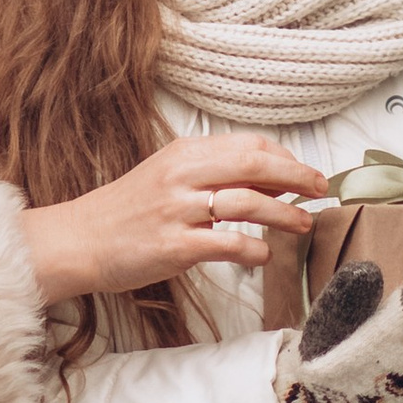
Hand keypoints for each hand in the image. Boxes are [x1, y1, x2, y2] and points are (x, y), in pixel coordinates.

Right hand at [22, 134, 330, 308]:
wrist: (80, 239)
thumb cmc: (129, 210)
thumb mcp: (169, 177)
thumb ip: (213, 175)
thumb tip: (271, 180)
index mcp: (184, 153)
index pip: (249, 146)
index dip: (287, 159)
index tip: (308, 175)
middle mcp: (182, 175)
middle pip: (255, 165)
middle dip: (297, 177)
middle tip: (321, 190)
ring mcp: (177, 211)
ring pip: (246, 204)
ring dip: (284, 214)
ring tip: (304, 224)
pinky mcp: (173, 247)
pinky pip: (226, 245)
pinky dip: (253, 250)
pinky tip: (264, 256)